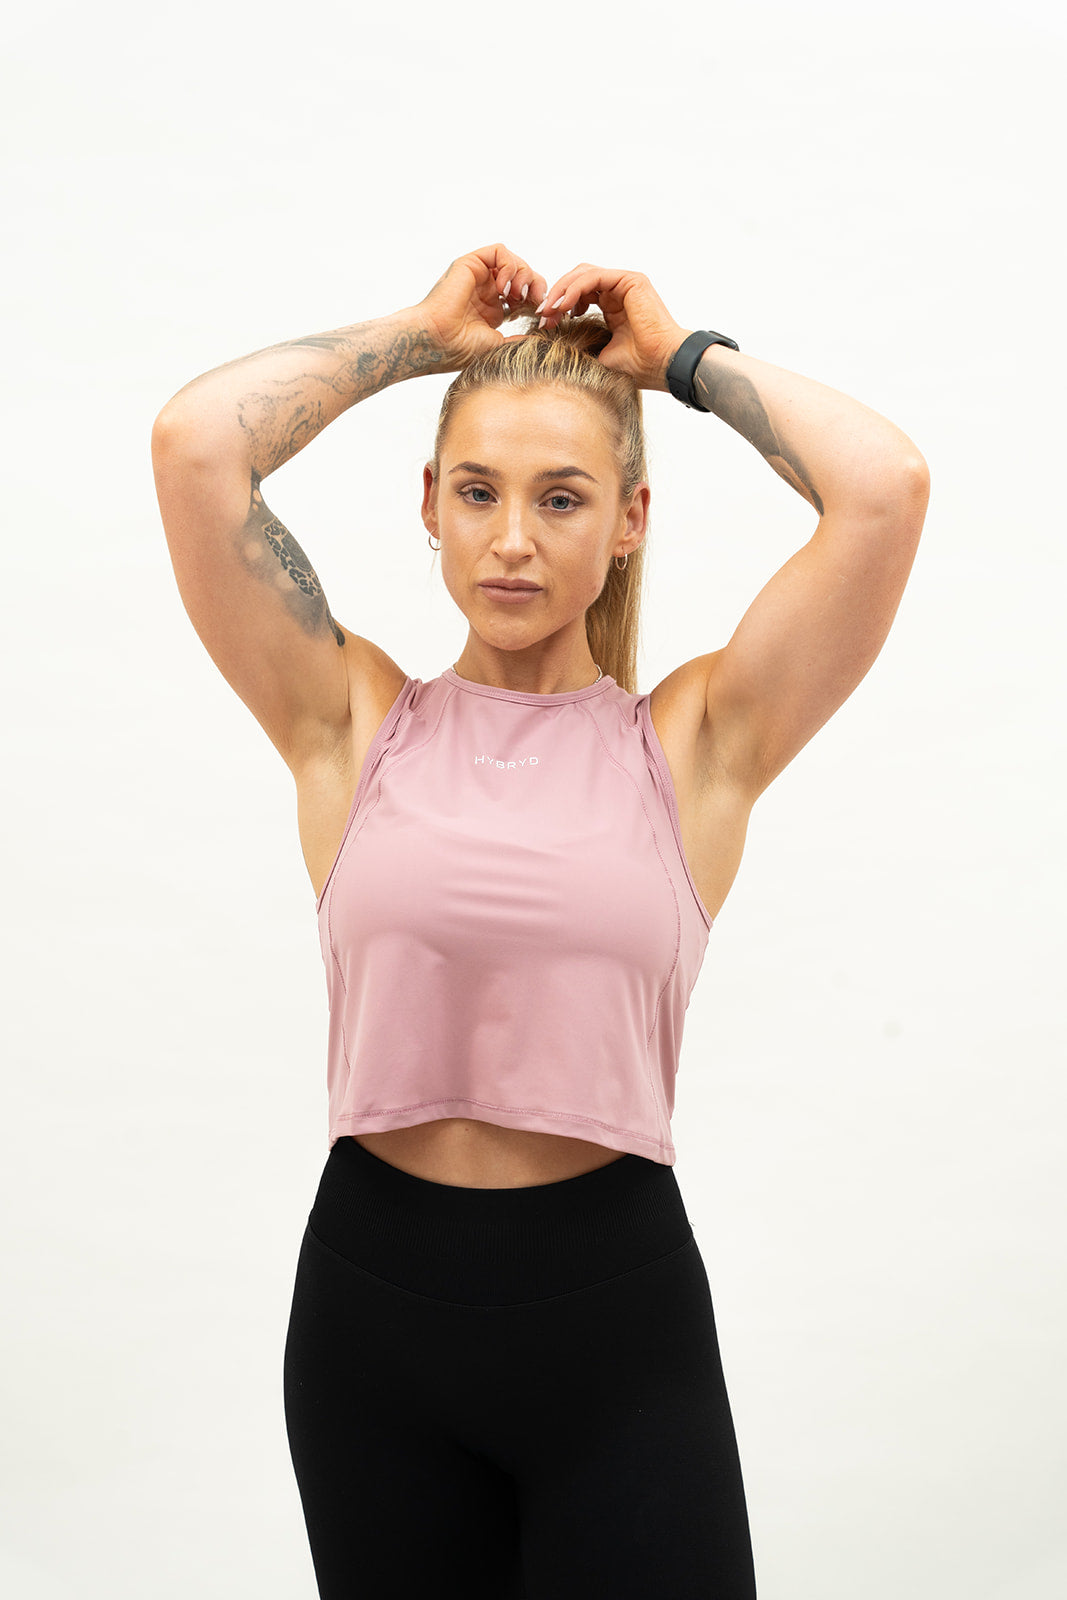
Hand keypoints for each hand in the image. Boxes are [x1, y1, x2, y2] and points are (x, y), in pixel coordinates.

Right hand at [415, 243, 548, 371]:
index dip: (537, 301)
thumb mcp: (498, 345)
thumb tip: (543, 338)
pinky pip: (499, 251)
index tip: (541, 317)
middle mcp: (486, 290)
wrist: (435, 342)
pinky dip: (509, 265)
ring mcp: (478, 276)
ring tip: (517, 295)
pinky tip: (505, 287)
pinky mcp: (469, 264)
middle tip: (536, 303)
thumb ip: (519, 339)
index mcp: (493, 309)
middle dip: (536, 286)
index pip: (525, 294)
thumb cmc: (459, 350)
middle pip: (523, 275)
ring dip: (523, 275)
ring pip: (514, 261)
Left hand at [535, 264, 690, 390]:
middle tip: (542, 315)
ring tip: (550, 311)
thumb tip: (547, 345)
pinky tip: (563, 306)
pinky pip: (594, 276)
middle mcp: (618, 291)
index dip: (558, 305)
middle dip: (556, 295)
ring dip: (562, 290)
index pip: (578, 294)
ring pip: (583, 274)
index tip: (544, 324)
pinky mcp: (631, 280)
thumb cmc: (636, 366)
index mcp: (612, 306)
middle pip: (577, 280)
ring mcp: (625, 284)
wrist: (660, 365)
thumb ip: (578, 342)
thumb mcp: (597, 353)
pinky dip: (575, 288)